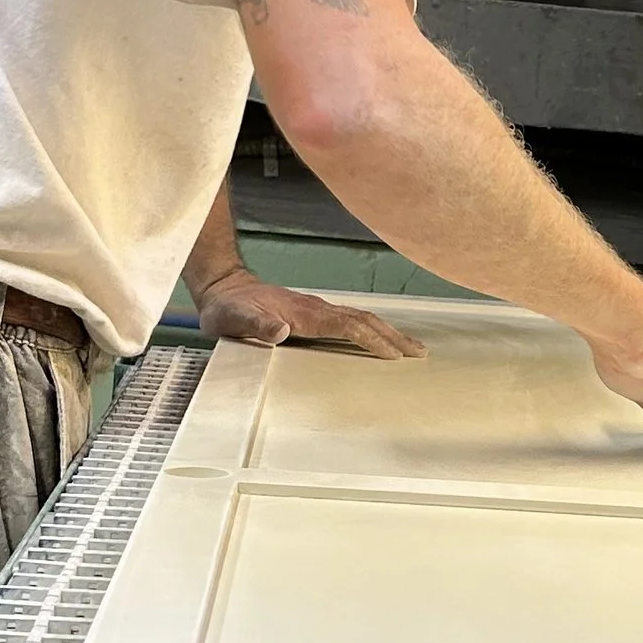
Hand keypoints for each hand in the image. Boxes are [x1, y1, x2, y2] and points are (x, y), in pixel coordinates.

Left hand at [192, 271, 426, 360]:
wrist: (223, 288)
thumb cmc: (228, 310)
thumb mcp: (233, 320)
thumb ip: (256, 326)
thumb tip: (280, 332)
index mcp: (303, 314)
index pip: (346, 326)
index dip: (371, 339)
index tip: (393, 355)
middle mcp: (316, 309)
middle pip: (364, 320)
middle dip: (392, 335)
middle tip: (419, 351)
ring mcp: (317, 309)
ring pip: (361, 318)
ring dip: (387, 331)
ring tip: (410, 346)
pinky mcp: (314, 312)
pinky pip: (351, 319)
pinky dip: (372, 328)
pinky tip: (379, 336)